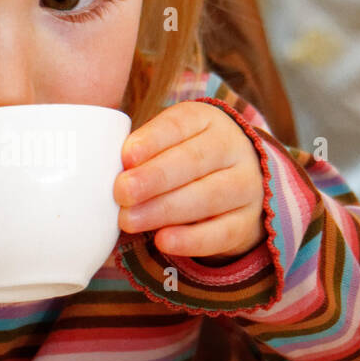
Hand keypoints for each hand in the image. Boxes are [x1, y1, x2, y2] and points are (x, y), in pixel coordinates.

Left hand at [114, 101, 264, 261]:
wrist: (233, 184)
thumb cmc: (182, 160)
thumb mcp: (165, 143)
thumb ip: (140, 153)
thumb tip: (111, 172)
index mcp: (206, 120)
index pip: (180, 124)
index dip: (152, 140)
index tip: (125, 157)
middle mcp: (233, 148)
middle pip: (194, 161)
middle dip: (154, 178)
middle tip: (121, 193)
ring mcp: (246, 185)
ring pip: (209, 197)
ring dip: (164, 210)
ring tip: (129, 220)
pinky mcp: (247, 222)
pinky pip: (222, 232)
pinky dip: (191, 239)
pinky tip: (163, 241)